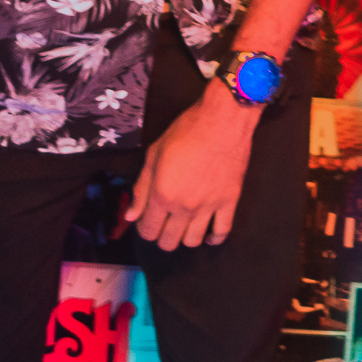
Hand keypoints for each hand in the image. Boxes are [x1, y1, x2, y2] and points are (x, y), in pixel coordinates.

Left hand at [124, 79, 258, 250]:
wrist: (223, 120)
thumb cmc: (185, 131)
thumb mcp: (154, 154)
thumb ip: (142, 187)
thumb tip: (131, 215)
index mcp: (162, 195)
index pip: (148, 230)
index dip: (144, 229)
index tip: (148, 220)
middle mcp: (184, 207)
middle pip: (169, 241)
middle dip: (162, 237)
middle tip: (165, 223)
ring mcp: (208, 206)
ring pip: (193, 241)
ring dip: (186, 238)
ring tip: (186, 225)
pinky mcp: (230, 201)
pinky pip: (222, 232)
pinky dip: (214, 238)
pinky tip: (209, 233)